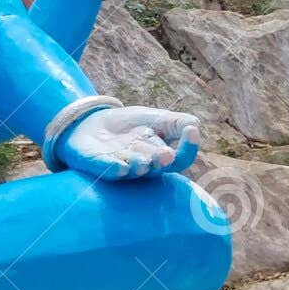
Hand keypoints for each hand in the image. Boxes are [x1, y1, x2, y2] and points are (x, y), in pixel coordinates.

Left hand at [58, 106, 199, 179]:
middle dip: (160, 160)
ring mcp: (119, 166)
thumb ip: (175, 123)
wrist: (92, 123)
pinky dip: (113, 168)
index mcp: (159, 155)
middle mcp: (142, 165)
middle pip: (155, 166)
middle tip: (165, 154)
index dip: (188, 148)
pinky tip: (120, 167)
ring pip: (132, 170)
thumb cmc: (129, 125)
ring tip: (143, 162)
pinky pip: (106, 170)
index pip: (179, 159)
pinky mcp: (96, 165)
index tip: (191, 131)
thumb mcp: (155, 119)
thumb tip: (195, 124)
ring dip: (138, 166)